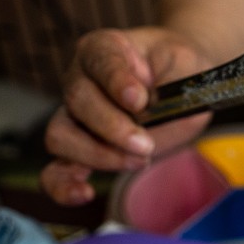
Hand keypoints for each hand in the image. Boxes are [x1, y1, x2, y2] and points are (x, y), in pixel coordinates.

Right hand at [41, 27, 212, 205]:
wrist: (180, 82)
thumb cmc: (180, 69)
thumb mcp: (186, 64)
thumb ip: (168, 81)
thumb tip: (144, 107)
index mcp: (104, 49)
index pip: (101, 62)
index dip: (117, 81)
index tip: (139, 100)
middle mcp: (80, 79)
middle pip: (78, 103)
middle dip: (113, 128)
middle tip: (146, 144)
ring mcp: (75, 115)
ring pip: (62, 136)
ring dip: (98, 155)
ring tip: (139, 160)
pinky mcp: (81, 148)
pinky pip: (57, 170)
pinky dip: (64, 185)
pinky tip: (84, 194)